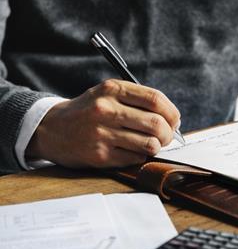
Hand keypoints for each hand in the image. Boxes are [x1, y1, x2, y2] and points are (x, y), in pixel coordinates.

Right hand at [26, 79, 180, 167]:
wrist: (51, 129)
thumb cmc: (88, 111)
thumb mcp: (108, 94)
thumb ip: (137, 100)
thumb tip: (173, 119)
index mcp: (112, 89)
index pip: (155, 100)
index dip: (172, 112)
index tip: (175, 120)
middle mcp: (106, 110)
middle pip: (156, 124)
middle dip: (169, 133)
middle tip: (166, 136)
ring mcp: (102, 134)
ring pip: (150, 144)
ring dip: (157, 147)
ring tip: (150, 144)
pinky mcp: (100, 155)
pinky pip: (136, 158)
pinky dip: (141, 156)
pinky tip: (132, 151)